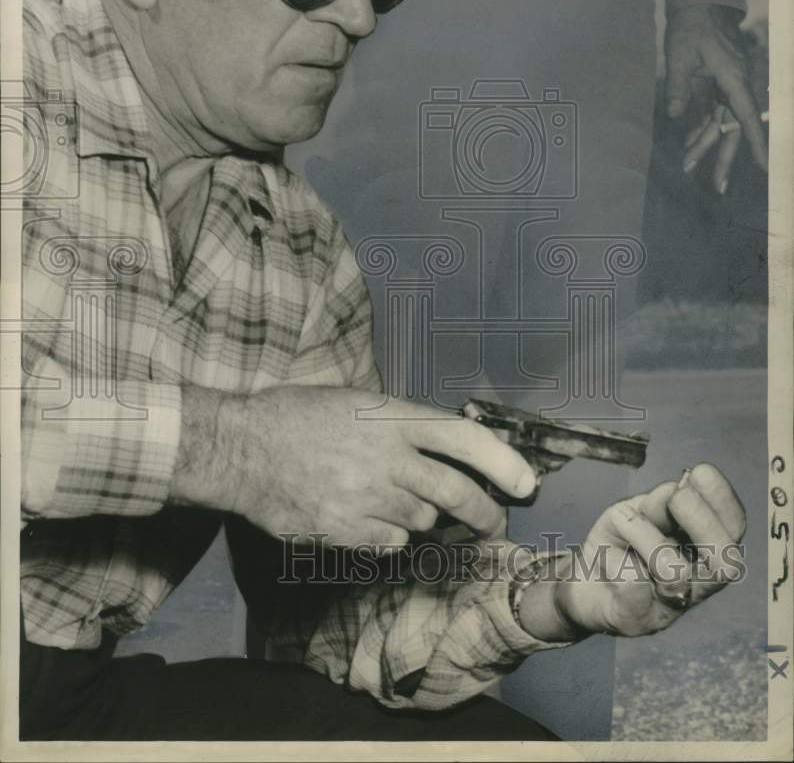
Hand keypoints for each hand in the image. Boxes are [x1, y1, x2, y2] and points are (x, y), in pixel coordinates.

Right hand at [174, 386, 535, 546]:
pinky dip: (390, 537)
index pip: (466, 438)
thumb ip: (399, 422)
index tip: (525, 484)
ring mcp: (368, 498)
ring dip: (425, 520)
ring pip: (424, 523)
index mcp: (393, 417)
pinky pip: (391, 544)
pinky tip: (367, 519)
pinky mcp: (348, 531)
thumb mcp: (353, 399)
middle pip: (458, 495)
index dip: (504, 462)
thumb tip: (443, 446)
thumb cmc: (296, 415)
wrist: (241, 448)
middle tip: (493, 523)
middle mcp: (389, 458)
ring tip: (401, 504)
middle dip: (486, 514)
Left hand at [545, 464, 744, 639]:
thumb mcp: (636, 513)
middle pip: (726, 560)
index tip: (699, 471)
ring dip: (647, 537)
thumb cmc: (618, 545)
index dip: (723, 500)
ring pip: (676, 573)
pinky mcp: (634, 620)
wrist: (583, 585)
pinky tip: (608, 557)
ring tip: (622, 521)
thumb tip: (675, 490)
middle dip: (701, 520)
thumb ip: (656, 506)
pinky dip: (618, 563)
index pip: (733, 528)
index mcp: (702, 550)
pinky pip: (634, 589)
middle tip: (675, 498)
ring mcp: (668, 606)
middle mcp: (696, 582)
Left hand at [664, 4, 767, 192]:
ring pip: (719, 124)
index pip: (746, 116)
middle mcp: (735, 86)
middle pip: (733, 129)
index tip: (766, 167)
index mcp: (733, 78)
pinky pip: (710, 114)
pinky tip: (688, 145)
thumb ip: (678, 86)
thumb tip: (675, 115)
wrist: (697, 8)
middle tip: (717, 188)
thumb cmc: (691, 28)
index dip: (757, 143)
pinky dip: (699, 129)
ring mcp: (727, 87)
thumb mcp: (680, 55)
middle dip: (724, 158)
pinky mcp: (716, 87)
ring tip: (687, 166)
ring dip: (703, 145)